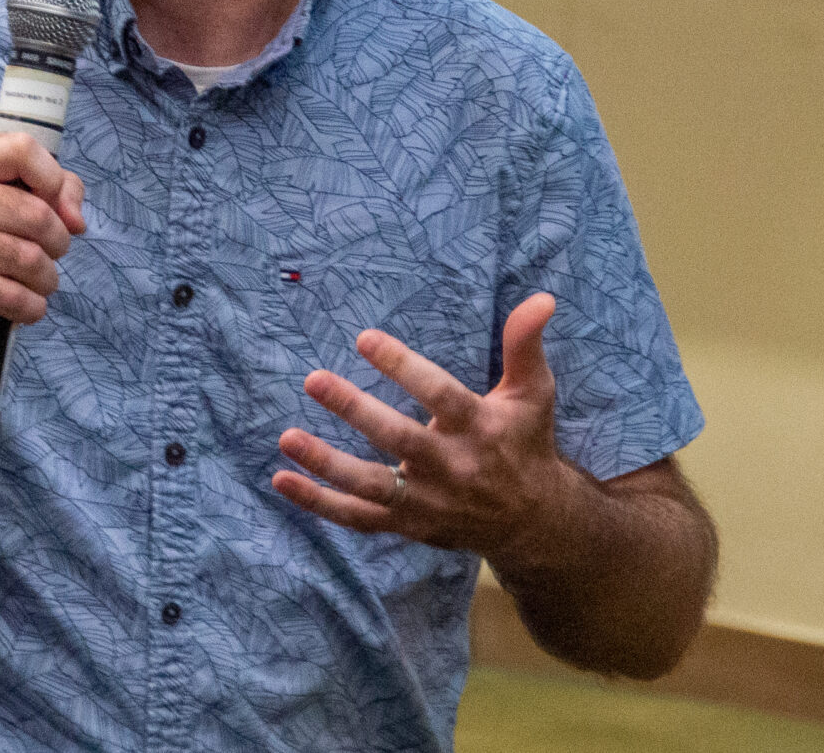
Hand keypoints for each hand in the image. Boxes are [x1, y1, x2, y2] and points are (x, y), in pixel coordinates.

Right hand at [0, 133, 85, 354]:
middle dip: (57, 243)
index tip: (56, 209)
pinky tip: (27, 307)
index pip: (22, 149)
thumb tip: (75, 219)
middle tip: (49, 256)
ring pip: (26, 258)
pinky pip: (9, 294)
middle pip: (35, 213)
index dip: (54, 180)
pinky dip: (30, 307)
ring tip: (39, 284)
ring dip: (46, 280)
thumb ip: (45, 191)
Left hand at [269, 292, 580, 563]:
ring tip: (287, 437)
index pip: (439, 394)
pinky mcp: (408, 523)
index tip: (364, 338)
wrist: (536, 524)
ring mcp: (427, 500)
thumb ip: (525, 345)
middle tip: (313, 379)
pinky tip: (281, 480)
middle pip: (398, 439)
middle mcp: (452, 467)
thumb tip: (541, 298)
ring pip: (372, 484)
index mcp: (480, 428)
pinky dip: (320, 504)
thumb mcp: (532, 393)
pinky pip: (359, 518)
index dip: (403, 367)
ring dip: (326, 463)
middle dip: (355, 410)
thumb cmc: (526, 443)